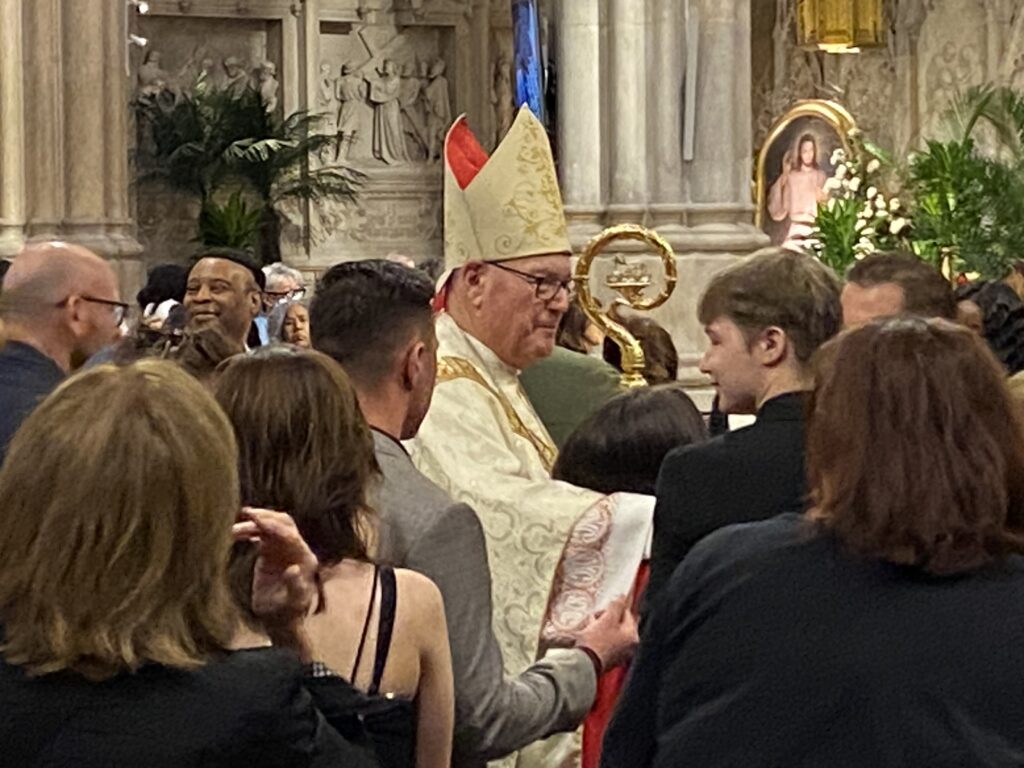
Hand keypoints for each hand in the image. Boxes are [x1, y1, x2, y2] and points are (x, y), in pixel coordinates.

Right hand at [232, 507, 318, 627]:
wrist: (280, 620)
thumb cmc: (288, 613)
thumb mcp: (292, 603)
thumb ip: (295, 586)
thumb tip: (293, 569)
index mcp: (305, 558)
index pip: (290, 534)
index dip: (274, 526)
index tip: (256, 519)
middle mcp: (296, 549)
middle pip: (283, 523)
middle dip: (266, 516)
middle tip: (246, 513)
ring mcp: (283, 550)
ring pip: (270, 528)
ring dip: (253, 525)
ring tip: (233, 531)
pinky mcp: (270, 553)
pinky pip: (260, 536)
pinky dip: (249, 532)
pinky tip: (236, 534)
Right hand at [575, 595, 637, 670]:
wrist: (584, 662)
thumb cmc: (598, 641)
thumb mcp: (608, 619)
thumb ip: (617, 606)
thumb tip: (622, 597)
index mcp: (632, 636)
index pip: (628, 614)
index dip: (619, 604)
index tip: (614, 597)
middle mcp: (628, 647)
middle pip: (620, 624)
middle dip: (609, 615)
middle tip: (600, 611)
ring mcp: (618, 654)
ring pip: (612, 632)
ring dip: (602, 623)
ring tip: (592, 619)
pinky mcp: (607, 658)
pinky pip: (606, 640)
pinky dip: (599, 633)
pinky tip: (589, 629)